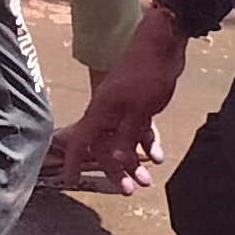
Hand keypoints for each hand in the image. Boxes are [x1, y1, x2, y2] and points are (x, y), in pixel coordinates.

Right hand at [47, 10, 185, 191]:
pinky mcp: (138, 104)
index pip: (81, 140)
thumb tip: (116, 159)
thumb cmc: (147, 74)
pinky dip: (146, 144)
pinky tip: (158, 156)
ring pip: (123, 141)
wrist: (162, 45)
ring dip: (133, 162)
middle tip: (129, 190)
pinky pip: (137, 130)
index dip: (73, 160)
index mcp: (101, 111)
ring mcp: (123, 108)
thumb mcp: (140, 109)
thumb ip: (127, 135)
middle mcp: (107, 111)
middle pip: (104, 146)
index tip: (71, 179)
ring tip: (147, 181)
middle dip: (115, 170)